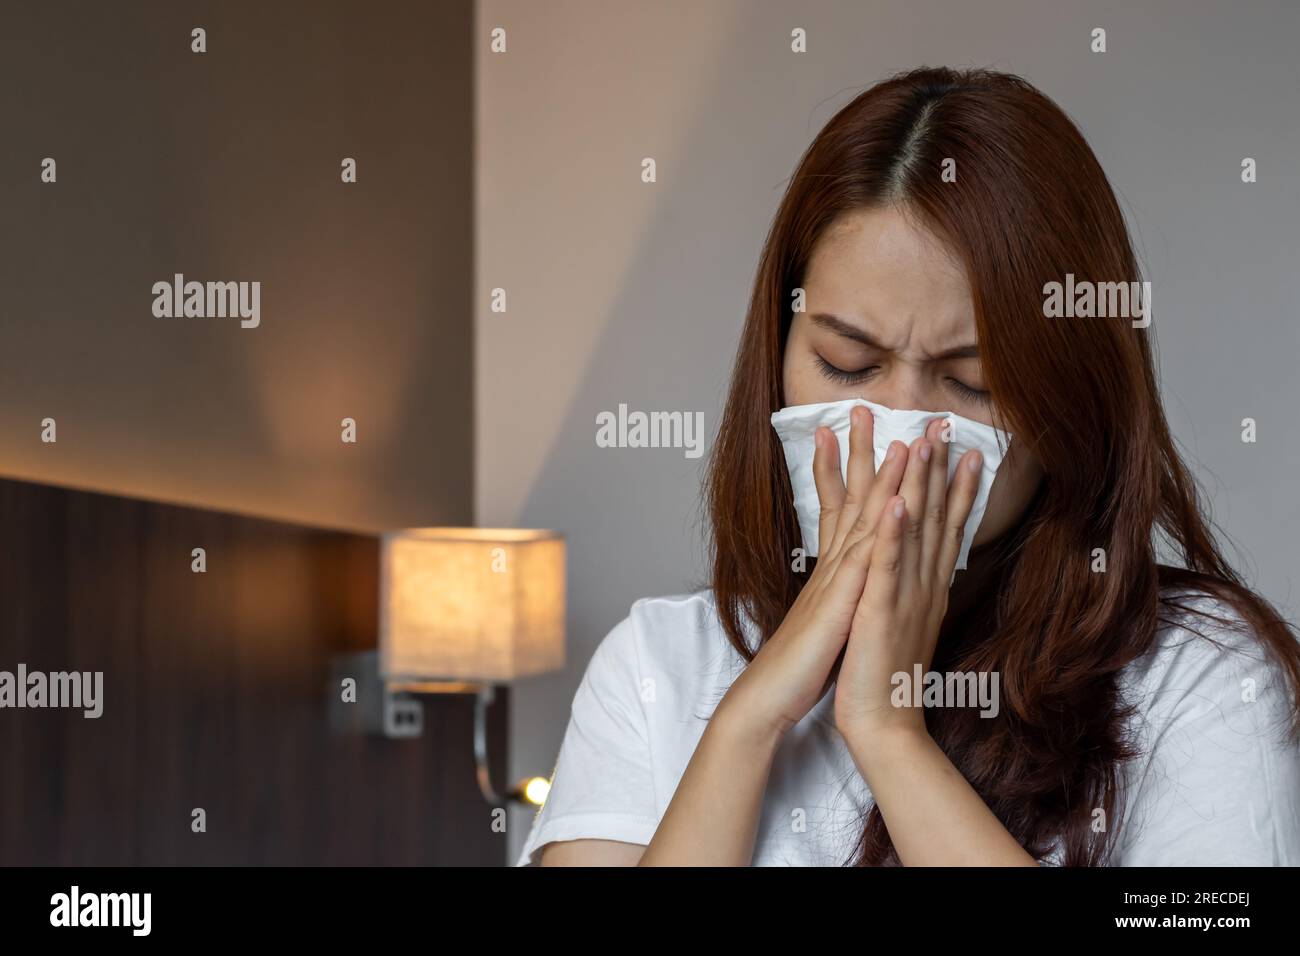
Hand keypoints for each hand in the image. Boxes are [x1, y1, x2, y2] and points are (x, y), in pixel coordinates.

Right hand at [722, 406, 910, 737]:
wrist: (769, 696)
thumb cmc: (798, 662)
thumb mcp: (824, 617)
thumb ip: (836, 589)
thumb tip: (849, 573)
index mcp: (833, 570)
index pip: (844, 508)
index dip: (853, 469)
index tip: (860, 433)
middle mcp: (834, 566)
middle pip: (850, 498)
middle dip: (860, 451)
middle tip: (865, 407)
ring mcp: (836, 581)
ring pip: (862, 520)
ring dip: (880, 476)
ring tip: (898, 437)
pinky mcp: (840, 604)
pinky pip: (865, 561)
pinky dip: (880, 529)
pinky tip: (894, 502)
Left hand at [833, 416, 982, 747]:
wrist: (882, 722)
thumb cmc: (886, 673)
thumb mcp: (905, 621)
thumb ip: (915, 590)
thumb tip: (926, 568)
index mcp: (926, 586)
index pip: (945, 527)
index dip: (956, 486)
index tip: (966, 448)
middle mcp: (923, 585)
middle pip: (935, 518)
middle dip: (939, 468)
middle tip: (943, 423)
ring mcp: (904, 595)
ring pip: (914, 531)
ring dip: (919, 484)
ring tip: (922, 440)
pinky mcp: (881, 610)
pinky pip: (888, 565)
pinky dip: (893, 531)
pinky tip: (897, 499)